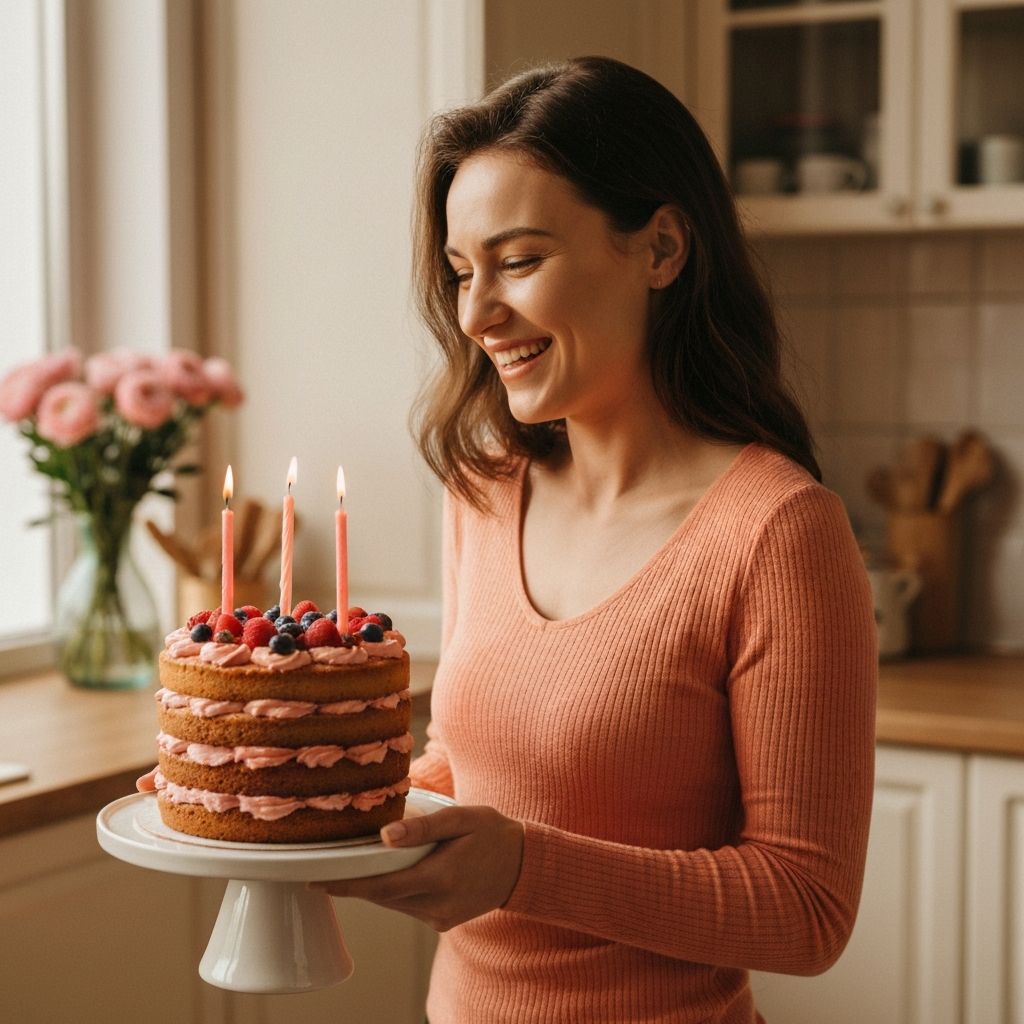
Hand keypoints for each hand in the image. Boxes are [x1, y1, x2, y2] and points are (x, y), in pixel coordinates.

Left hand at [311, 805, 523, 931]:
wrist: (524, 865)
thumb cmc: (492, 833)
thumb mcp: (461, 818)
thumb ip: (423, 827)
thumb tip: (384, 835)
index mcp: (440, 877)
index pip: (381, 886)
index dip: (346, 886)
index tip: (316, 881)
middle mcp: (437, 904)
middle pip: (382, 896)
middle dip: (352, 885)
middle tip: (321, 868)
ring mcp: (440, 917)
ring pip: (394, 903)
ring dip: (373, 888)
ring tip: (347, 868)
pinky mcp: (443, 922)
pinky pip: (408, 907)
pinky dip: (394, 892)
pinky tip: (387, 874)